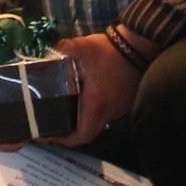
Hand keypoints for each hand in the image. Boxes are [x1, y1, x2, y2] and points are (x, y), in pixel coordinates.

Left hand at [51, 31, 143, 147]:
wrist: (139, 45)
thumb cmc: (109, 51)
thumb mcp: (80, 47)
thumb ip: (60, 52)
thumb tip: (46, 59)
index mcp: (97, 104)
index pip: (83, 135)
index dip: (67, 140)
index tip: (53, 135)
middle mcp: (110, 111)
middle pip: (90, 131)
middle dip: (74, 131)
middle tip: (59, 121)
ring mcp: (120, 108)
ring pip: (100, 121)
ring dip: (86, 118)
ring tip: (70, 107)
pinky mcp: (126, 101)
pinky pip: (109, 112)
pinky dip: (97, 109)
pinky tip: (90, 96)